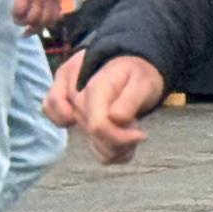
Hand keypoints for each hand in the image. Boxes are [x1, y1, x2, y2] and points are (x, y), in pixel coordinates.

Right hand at [45, 49, 165, 162]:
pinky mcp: (70, 116)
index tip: (141, 135)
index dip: (120, 138)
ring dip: (114, 146)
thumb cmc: (136, 73)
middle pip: (93, 135)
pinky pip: (84, 143)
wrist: (128, 63)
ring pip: (90, 143)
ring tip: (130, 132)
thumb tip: (115, 117)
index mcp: (92, 88)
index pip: (97, 126)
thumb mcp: (143, 80)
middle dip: (121, 140)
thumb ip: (130, 98)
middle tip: (138, 129)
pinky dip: (103, 148)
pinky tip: (118, 141)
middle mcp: (75, 98)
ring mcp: (69, 108)